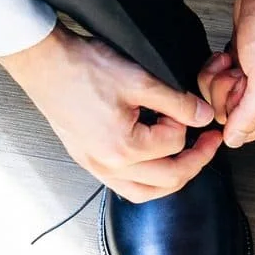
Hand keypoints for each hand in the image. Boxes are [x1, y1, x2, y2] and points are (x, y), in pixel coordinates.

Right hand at [0, 24, 218, 202]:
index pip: (175, 144)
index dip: (187, 122)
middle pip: (168, 179)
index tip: (186, 106)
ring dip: (172, 179)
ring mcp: (96, 166)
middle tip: (210, 142)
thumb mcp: (140, 79)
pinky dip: (146, 182)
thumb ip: (177, 102)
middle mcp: (109, 166)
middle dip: (196, 160)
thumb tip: (204, 116)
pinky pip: (123, 186)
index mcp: (124, 147)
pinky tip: (153, 166)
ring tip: (187, 159)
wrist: (44, 63)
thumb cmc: (84, 67)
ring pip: (145, 192)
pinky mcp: (87, 160)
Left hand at [209, 0, 254, 148]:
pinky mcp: (238, 62)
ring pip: (219, 95)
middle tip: (237, 71)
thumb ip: (250, 114)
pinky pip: (215, 77)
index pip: (248, 130)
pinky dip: (215, 65)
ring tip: (232, 59)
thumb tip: (235, 141)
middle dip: (224, 90)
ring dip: (217, 77)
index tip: (238, 90)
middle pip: (230, 112)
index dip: (234, 113)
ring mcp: (252, 77)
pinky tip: (226, 53)